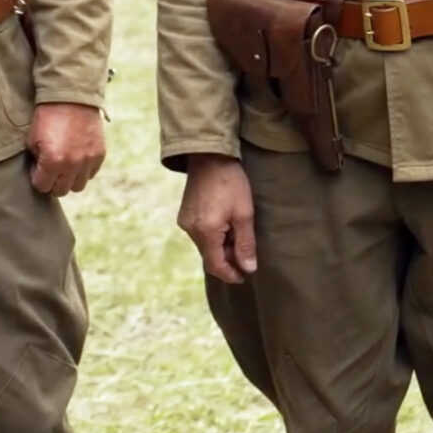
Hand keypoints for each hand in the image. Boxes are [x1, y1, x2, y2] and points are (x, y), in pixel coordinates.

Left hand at [26, 102, 105, 194]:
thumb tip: (40, 174)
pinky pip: (91, 173)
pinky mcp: (100, 153)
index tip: (37, 166)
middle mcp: (72, 164)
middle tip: (50, 167)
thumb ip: (36, 162)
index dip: (37, 177)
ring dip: (69, 179)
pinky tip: (76, 157)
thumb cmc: (47, 117)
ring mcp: (88, 159)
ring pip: (78, 186)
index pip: (42, 187)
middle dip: (52, 181)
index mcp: (52, 161)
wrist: (71, 98)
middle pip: (60, 190)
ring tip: (65, 164)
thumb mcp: (32, 140)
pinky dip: (83, 170)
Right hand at [178, 155, 259, 282]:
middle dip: (228, 260)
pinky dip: (214, 237)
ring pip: (205, 246)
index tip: (245, 276)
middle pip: (209, 257)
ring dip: (221, 247)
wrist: (209, 156)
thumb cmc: (231, 182)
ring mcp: (185, 222)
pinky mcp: (185, 214)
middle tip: (246, 256)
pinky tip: (227, 227)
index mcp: (205, 232)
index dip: (230, 274)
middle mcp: (190, 230)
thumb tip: (248, 268)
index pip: (216, 266)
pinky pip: (200, 234)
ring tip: (239, 236)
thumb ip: (245, 243)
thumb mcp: (244, 213)